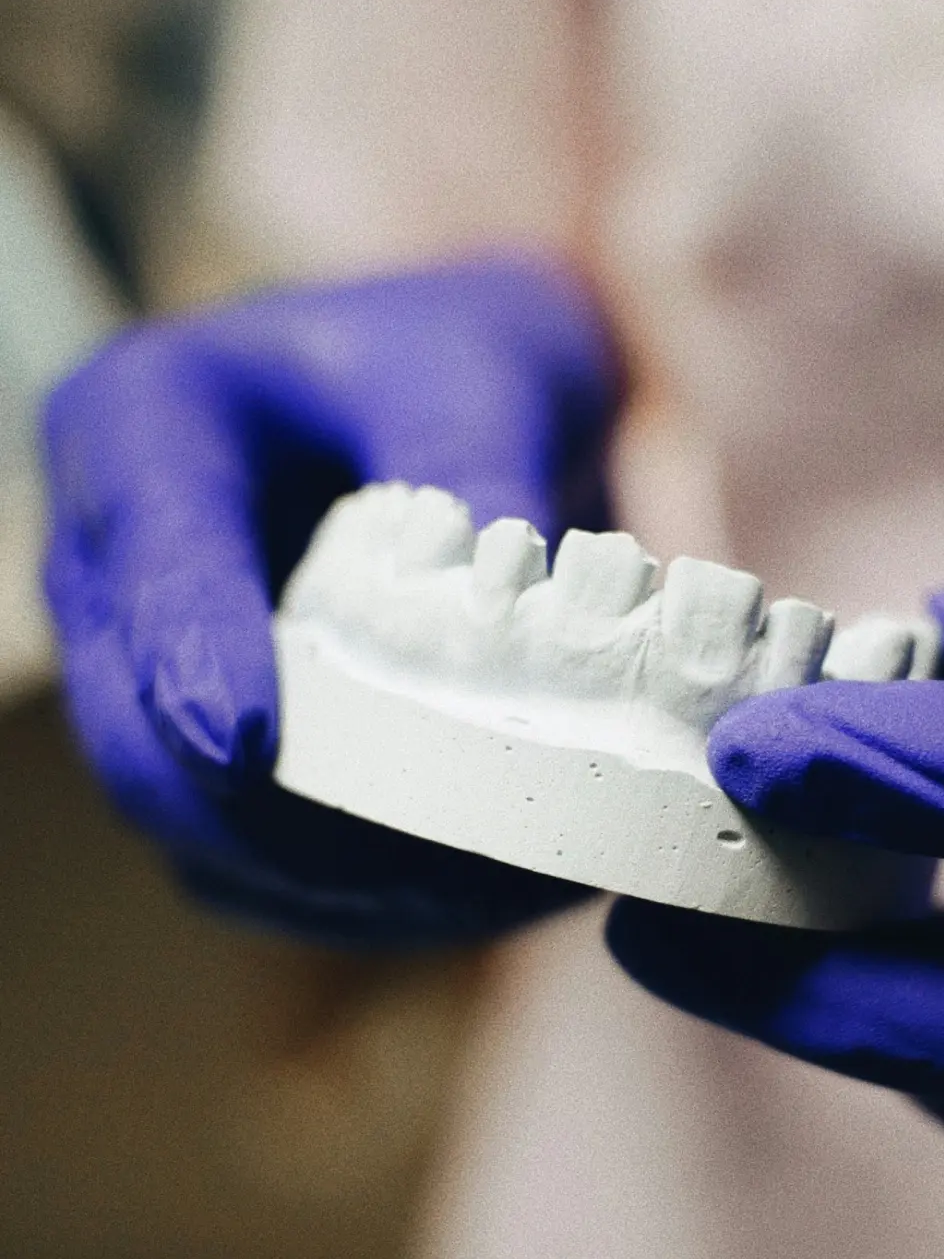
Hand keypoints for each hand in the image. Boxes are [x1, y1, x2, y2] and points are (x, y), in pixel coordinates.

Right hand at [46, 258, 619, 942]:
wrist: (457, 394)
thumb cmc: (460, 361)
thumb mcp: (484, 375)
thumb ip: (484, 469)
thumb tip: (512, 618)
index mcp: (147, 427)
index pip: (152, 556)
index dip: (190, 658)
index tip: (244, 744)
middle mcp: (115, 558)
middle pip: (133, 730)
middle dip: (268, 820)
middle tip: (424, 864)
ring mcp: (149, 662)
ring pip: (187, 821)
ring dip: (321, 885)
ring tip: (476, 896)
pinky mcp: (208, 735)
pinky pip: (245, 854)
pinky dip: (342, 897)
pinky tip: (457, 898)